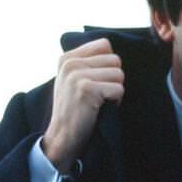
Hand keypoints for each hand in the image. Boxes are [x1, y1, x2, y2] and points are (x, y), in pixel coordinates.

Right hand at [42, 38, 123, 171]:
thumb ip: (88, 62)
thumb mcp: (73, 79)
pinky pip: (119, 89)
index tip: (97, 80)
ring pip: (119, 74)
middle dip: (113, 79)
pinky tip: (101, 108)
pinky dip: (116, 101)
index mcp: (67, 58)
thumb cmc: (75, 109)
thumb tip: (113, 49)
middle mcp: (70, 63)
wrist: (62, 136)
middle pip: (115, 60)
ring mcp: (77, 75)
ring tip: (99, 101)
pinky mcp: (86, 89)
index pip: (105, 45)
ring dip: (115, 90)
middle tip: (99, 94)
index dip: (108, 64)